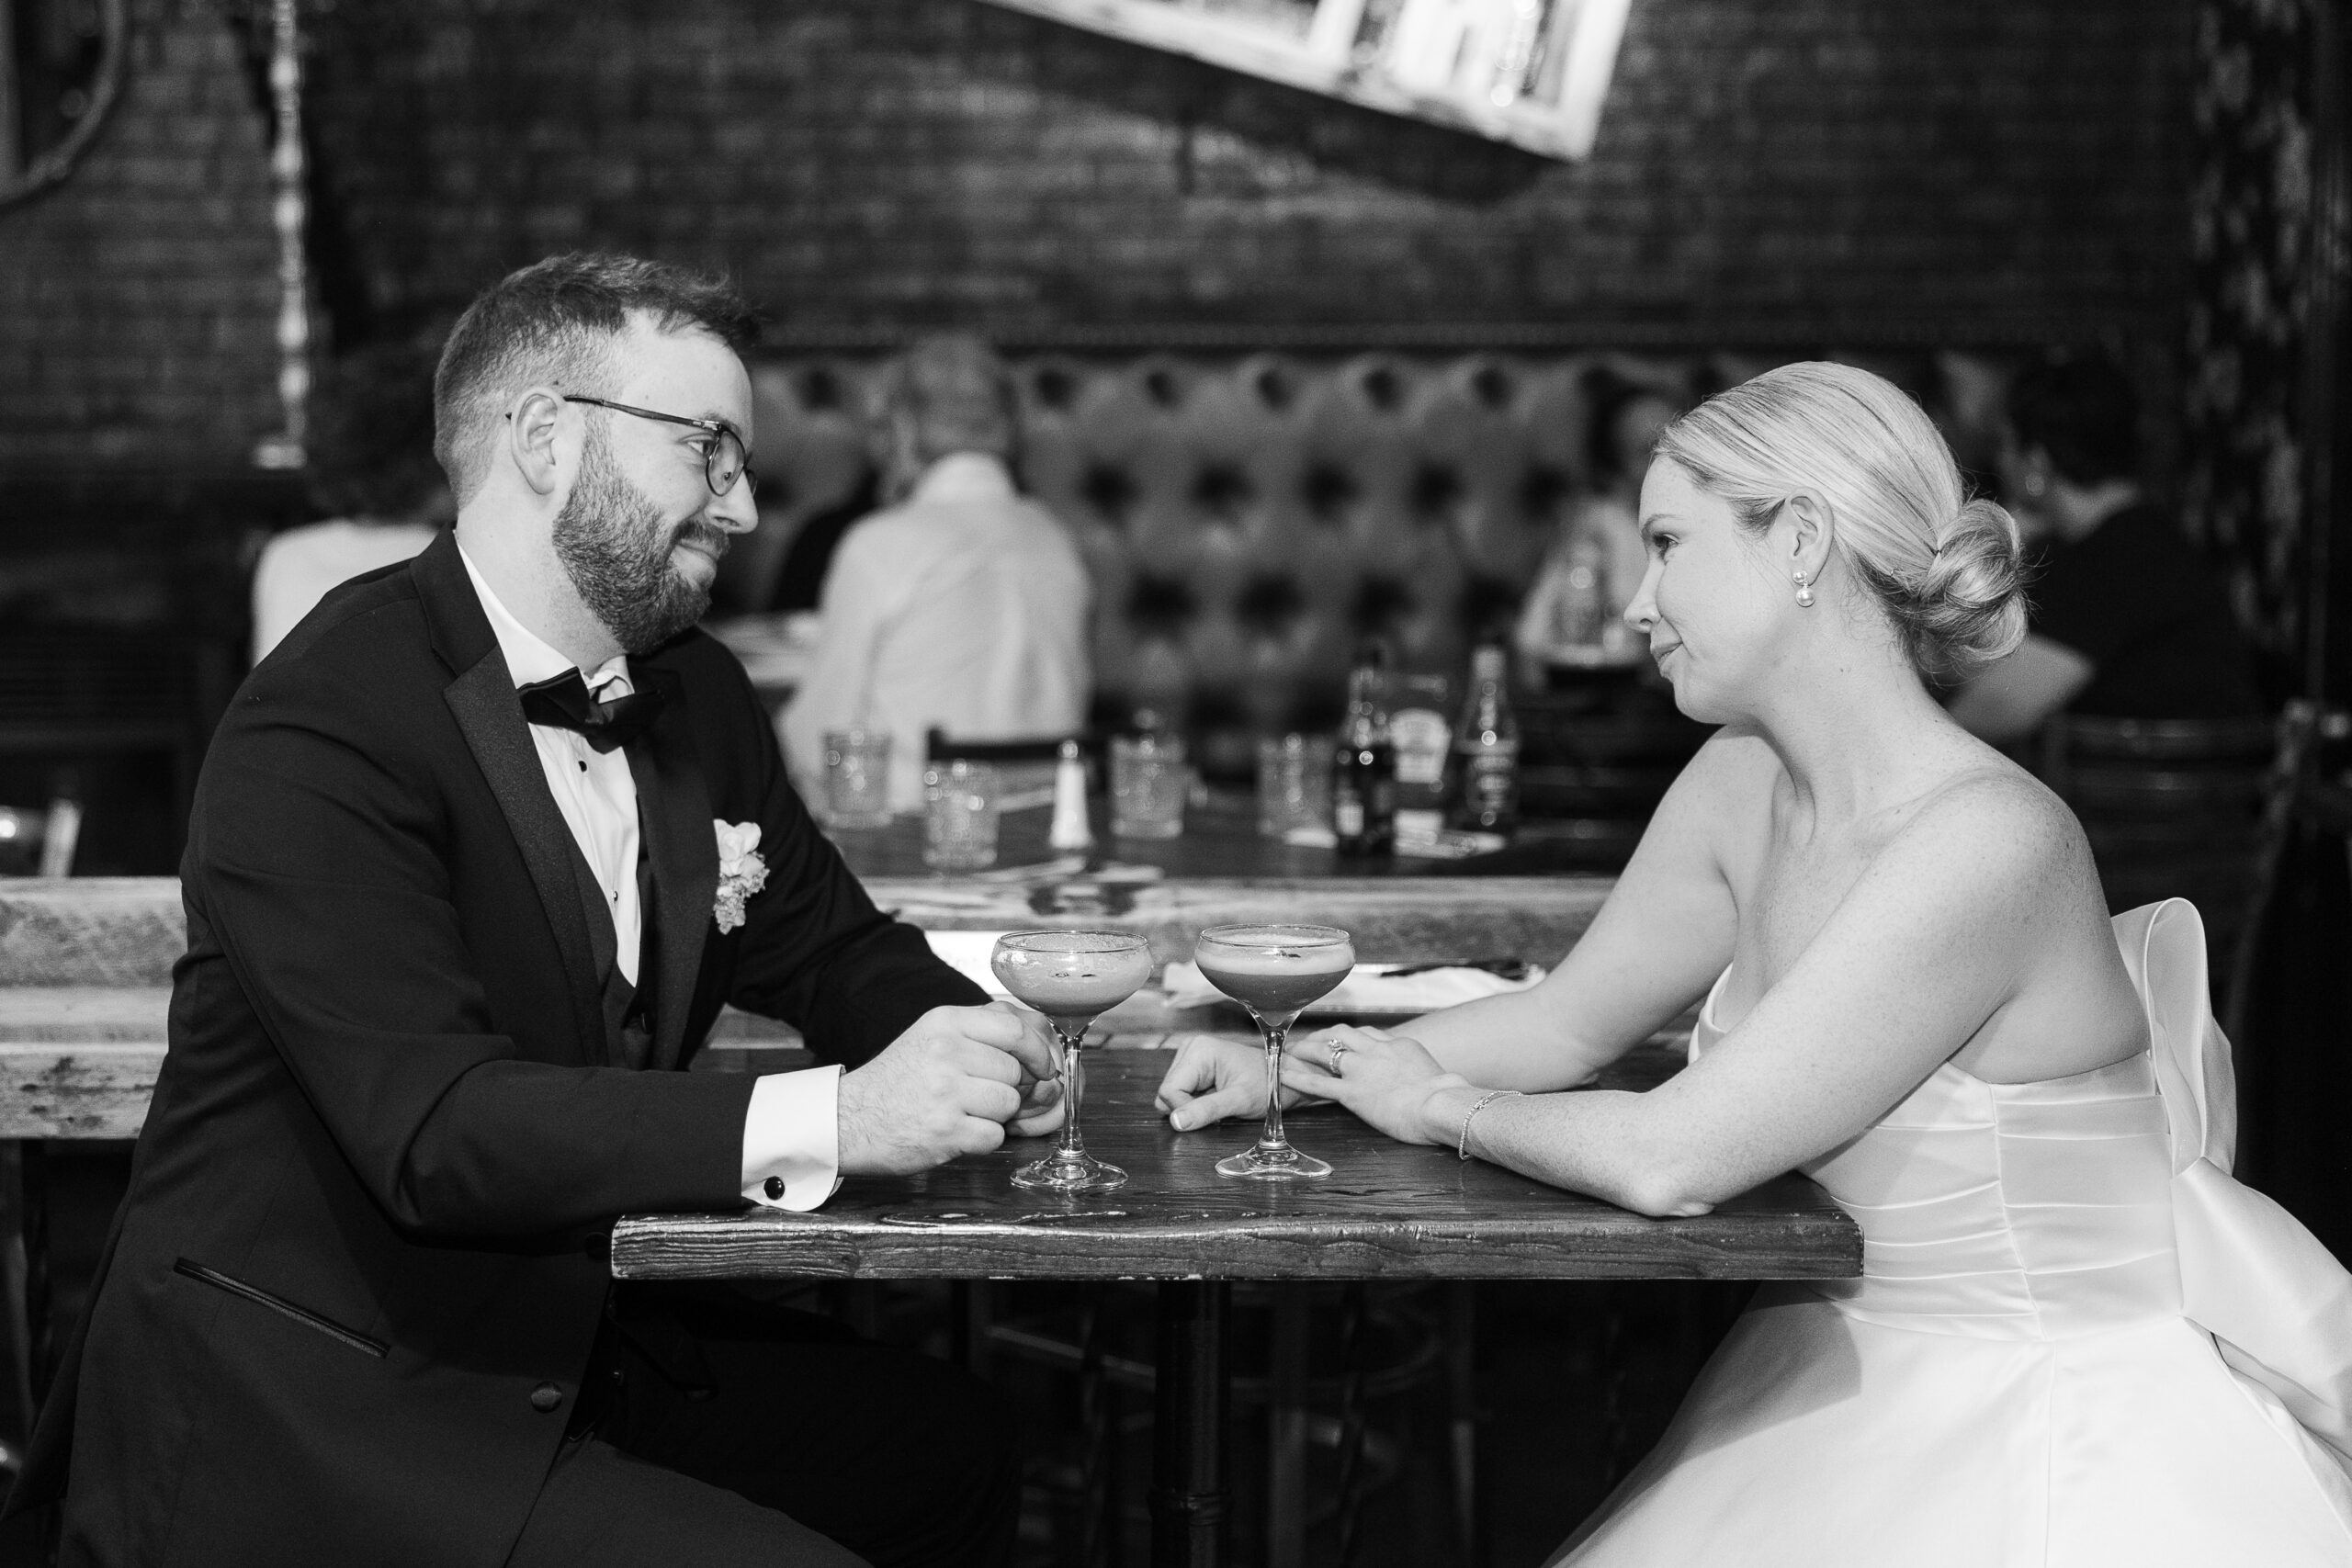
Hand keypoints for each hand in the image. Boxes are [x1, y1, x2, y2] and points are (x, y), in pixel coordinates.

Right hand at [838, 1003, 1061, 1173]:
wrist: (849, 1119)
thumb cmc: (899, 1080)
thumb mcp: (935, 1036)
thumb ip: (983, 1031)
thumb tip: (1043, 1039)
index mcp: (946, 1022)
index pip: (1015, 1028)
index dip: (1038, 1051)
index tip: (1043, 1066)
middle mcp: (946, 1052)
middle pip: (1016, 1071)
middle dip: (1011, 1089)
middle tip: (984, 1096)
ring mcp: (945, 1092)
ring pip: (1009, 1103)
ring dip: (996, 1115)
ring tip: (965, 1112)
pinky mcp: (946, 1130)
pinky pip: (994, 1135)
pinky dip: (983, 1139)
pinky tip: (957, 1130)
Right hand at [1154, 1031, 1316, 1131]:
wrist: (1284, 1078)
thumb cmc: (1267, 1085)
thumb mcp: (1239, 1100)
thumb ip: (1206, 1110)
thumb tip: (1175, 1121)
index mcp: (1199, 1050)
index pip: (1168, 1090)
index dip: (1184, 1109)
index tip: (1210, 1115)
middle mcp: (1191, 1049)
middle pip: (1167, 1091)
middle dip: (1188, 1107)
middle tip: (1217, 1108)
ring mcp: (1191, 1058)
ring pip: (1172, 1094)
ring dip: (1192, 1105)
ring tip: (1218, 1102)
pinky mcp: (1194, 1068)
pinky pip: (1181, 1092)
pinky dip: (1195, 1102)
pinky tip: (1214, 1098)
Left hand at [1279, 1026, 1466, 1145]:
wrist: (1443, 1104)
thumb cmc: (1449, 1098)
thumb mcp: (1439, 1076)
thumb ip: (1425, 1074)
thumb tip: (1437, 1082)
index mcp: (1399, 1045)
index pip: (1369, 1034)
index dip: (1351, 1037)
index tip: (1342, 1040)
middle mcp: (1377, 1051)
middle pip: (1343, 1034)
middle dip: (1324, 1036)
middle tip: (1310, 1041)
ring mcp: (1362, 1070)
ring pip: (1326, 1051)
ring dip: (1306, 1050)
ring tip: (1291, 1053)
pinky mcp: (1353, 1093)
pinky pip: (1318, 1082)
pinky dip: (1298, 1077)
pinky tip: (1283, 1075)